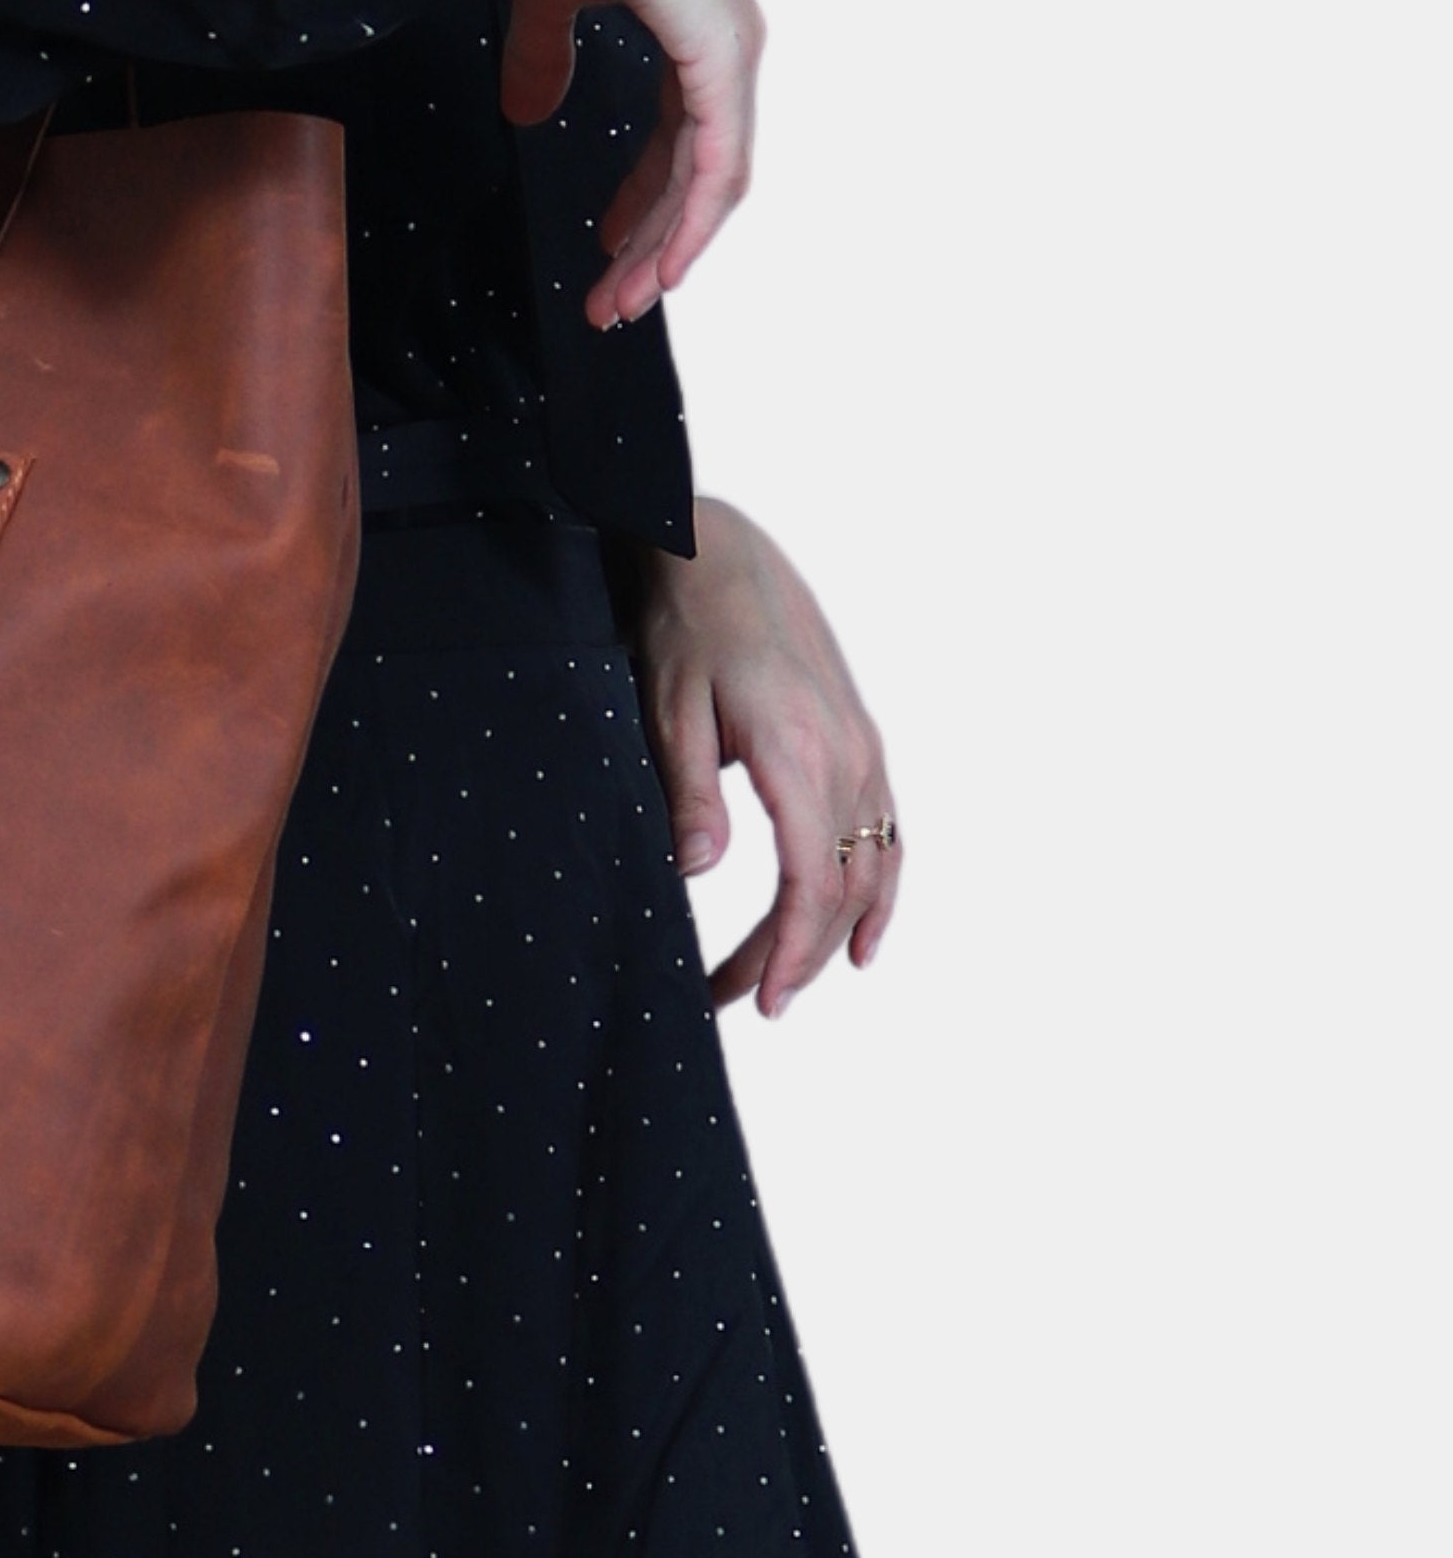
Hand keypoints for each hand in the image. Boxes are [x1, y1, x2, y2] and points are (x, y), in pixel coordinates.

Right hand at [500, 0, 761, 330]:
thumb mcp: (550, 2)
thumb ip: (546, 58)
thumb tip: (528, 111)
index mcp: (691, 32)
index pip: (679, 143)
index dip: (644, 206)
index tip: (607, 252)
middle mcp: (724, 49)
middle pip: (696, 176)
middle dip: (652, 244)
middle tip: (614, 300)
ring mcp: (731, 54)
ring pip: (711, 182)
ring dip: (668, 247)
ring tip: (625, 299)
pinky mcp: (724, 59)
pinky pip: (717, 163)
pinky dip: (692, 221)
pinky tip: (666, 263)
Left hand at [632, 498, 899, 1018]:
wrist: (723, 554)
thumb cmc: (687, 626)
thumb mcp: (668, 706)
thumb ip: (689, 792)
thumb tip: (699, 873)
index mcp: (800, 752)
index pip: (811, 881)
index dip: (791, 951)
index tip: (763, 1000)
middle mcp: (848, 755)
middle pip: (842, 887)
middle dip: (796, 957)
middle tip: (744, 1002)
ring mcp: (864, 748)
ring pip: (871, 868)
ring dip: (833, 933)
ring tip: (786, 983)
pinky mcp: (862, 741)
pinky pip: (889, 834)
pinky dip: (880, 890)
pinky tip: (860, 938)